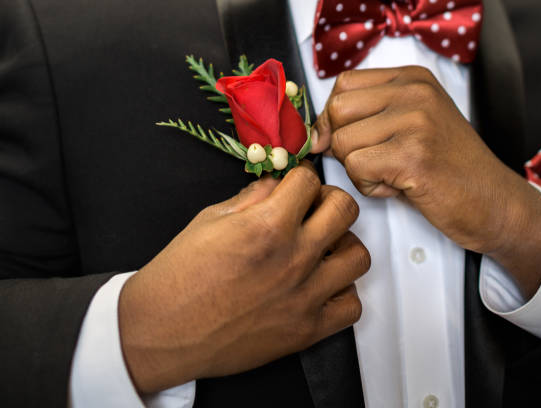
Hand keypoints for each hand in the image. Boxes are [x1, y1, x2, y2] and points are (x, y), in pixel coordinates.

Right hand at [118, 163, 369, 392]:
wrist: (163, 331)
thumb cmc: (179, 276)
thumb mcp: (209, 220)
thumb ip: (251, 199)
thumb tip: (277, 185)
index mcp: (266, 226)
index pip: (309, 180)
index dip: (301, 177)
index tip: (297, 185)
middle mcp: (294, 258)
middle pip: (344, 209)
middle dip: (330, 200)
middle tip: (314, 209)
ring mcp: (304, 296)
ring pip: (358, 256)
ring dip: (343, 245)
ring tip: (322, 249)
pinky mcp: (307, 330)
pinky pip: (352, 306)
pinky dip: (342, 293)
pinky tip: (322, 287)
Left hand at [311, 67, 540, 298]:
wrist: (495, 203)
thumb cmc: (449, 169)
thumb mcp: (411, 128)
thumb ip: (368, 118)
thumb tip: (315, 134)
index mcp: (413, 79)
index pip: (343, 85)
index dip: (335, 119)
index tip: (349, 142)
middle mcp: (415, 92)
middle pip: (337, 110)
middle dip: (345, 145)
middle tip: (376, 163)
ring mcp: (416, 121)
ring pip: (343, 143)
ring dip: (359, 169)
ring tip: (393, 175)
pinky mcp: (413, 156)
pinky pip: (357, 168)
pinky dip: (369, 187)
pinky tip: (398, 187)